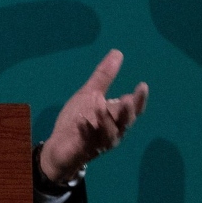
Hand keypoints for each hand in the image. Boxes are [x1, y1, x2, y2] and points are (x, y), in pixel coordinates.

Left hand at [41, 49, 147, 183]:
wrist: (59, 146)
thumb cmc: (78, 120)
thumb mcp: (90, 94)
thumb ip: (104, 76)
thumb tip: (117, 53)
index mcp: (116, 118)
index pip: (133, 110)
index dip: (140, 99)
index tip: (142, 85)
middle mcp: (113, 132)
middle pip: (125, 123)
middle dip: (128, 111)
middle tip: (128, 99)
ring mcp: (99, 143)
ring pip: (109, 134)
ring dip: (105, 120)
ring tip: (99, 106)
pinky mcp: (83, 149)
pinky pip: (87, 141)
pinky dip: (86, 131)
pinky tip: (81, 121)